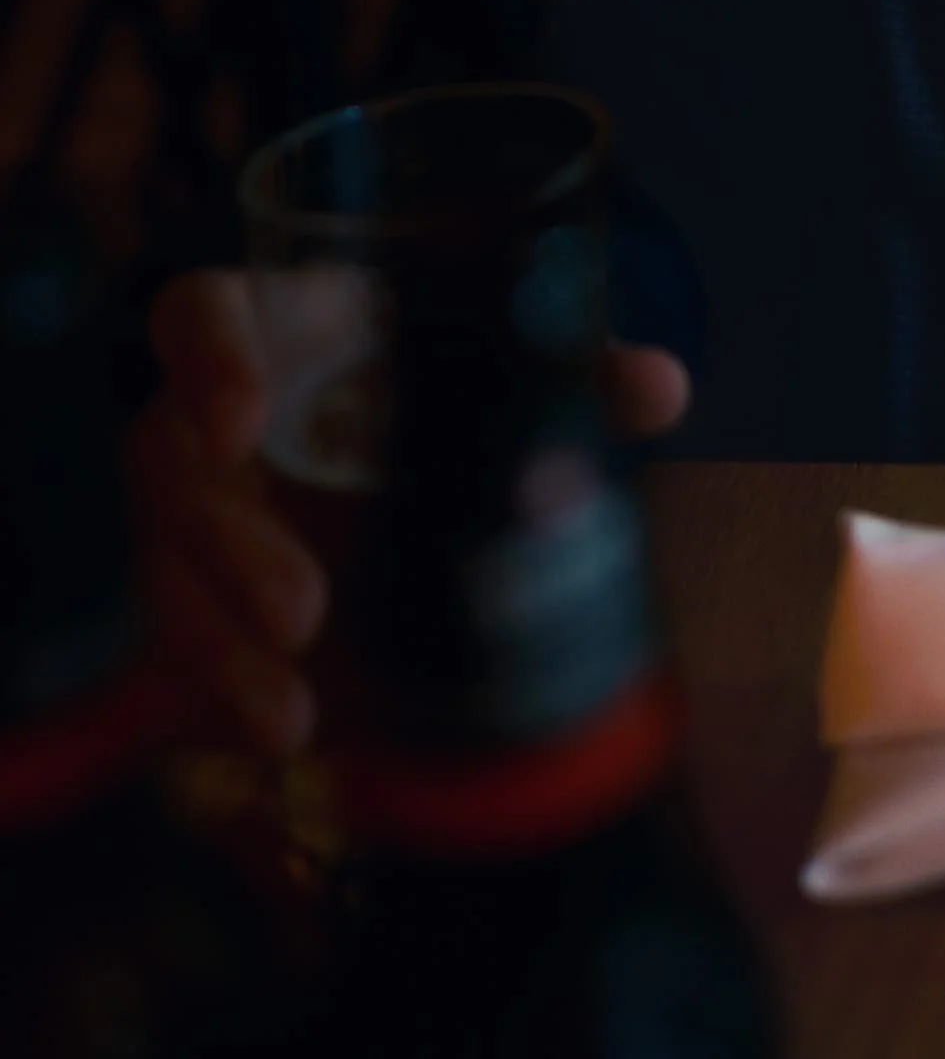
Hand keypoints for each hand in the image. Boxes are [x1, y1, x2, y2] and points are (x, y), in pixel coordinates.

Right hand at [127, 268, 690, 756]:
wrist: (377, 449)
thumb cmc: (429, 379)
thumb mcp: (498, 364)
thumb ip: (573, 364)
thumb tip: (661, 388)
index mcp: (275, 330)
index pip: (199, 316)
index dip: (208, 361)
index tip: (243, 423)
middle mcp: (210, 416)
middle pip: (176, 463)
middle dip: (233, 544)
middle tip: (306, 610)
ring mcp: (192, 509)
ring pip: (168, 566)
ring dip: (221, 644)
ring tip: (293, 715)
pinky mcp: (194, 592)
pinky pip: (181, 643)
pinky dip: (225, 695)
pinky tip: (277, 742)